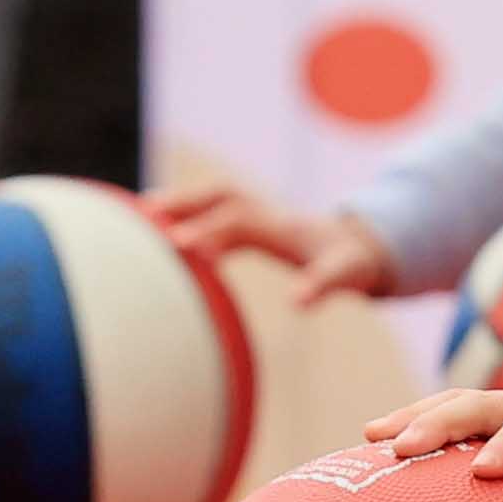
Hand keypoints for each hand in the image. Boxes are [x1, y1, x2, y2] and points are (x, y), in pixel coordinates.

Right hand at [148, 178, 394, 294]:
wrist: (362, 243)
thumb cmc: (351, 262)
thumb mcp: (345, 275)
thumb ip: (321, 285)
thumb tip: (296, 304)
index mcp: (285, 226)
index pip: (240, 221)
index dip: (210, 230)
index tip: (180, 245)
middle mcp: (268, 212)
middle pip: (221, 197)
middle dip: (185, 204)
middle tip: (147, 216)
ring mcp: (258, 211)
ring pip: (213, 197)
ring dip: (180, 201)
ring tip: (140, 212)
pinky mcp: (251, 218)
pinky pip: (213, 206)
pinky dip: (185, 208)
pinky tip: (154, 219)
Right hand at [362, 374, 502, 501]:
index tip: (483, 471)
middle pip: (480, 401)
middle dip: (439, 422)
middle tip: (398, 449)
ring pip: (456, 402)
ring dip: (414, 416)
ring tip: (369, 438)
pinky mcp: (497, 418)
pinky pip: (451, 415)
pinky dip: (415, 425)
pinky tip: (374, 449)